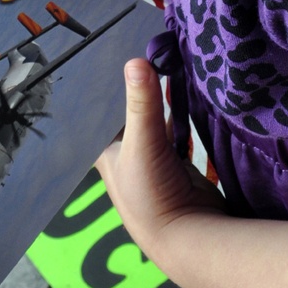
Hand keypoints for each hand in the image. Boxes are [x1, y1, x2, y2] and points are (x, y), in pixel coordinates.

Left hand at [97, 59, 223, 263]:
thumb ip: (142, 103)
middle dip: (137, 87)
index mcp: (104, 151)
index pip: (98, 111)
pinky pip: (177, 131)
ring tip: (167, 61)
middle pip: (128, 112)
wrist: (187, 236)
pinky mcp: (177, 164)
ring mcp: (152, 159)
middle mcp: (124, 154)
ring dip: (160, 99)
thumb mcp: (142, 144)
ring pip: (154, 120)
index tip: (113, 56)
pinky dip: (182, 115)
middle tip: (147, 51)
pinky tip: (189, 92)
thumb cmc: (150, 194)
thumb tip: (136, 61)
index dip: (104, 86)